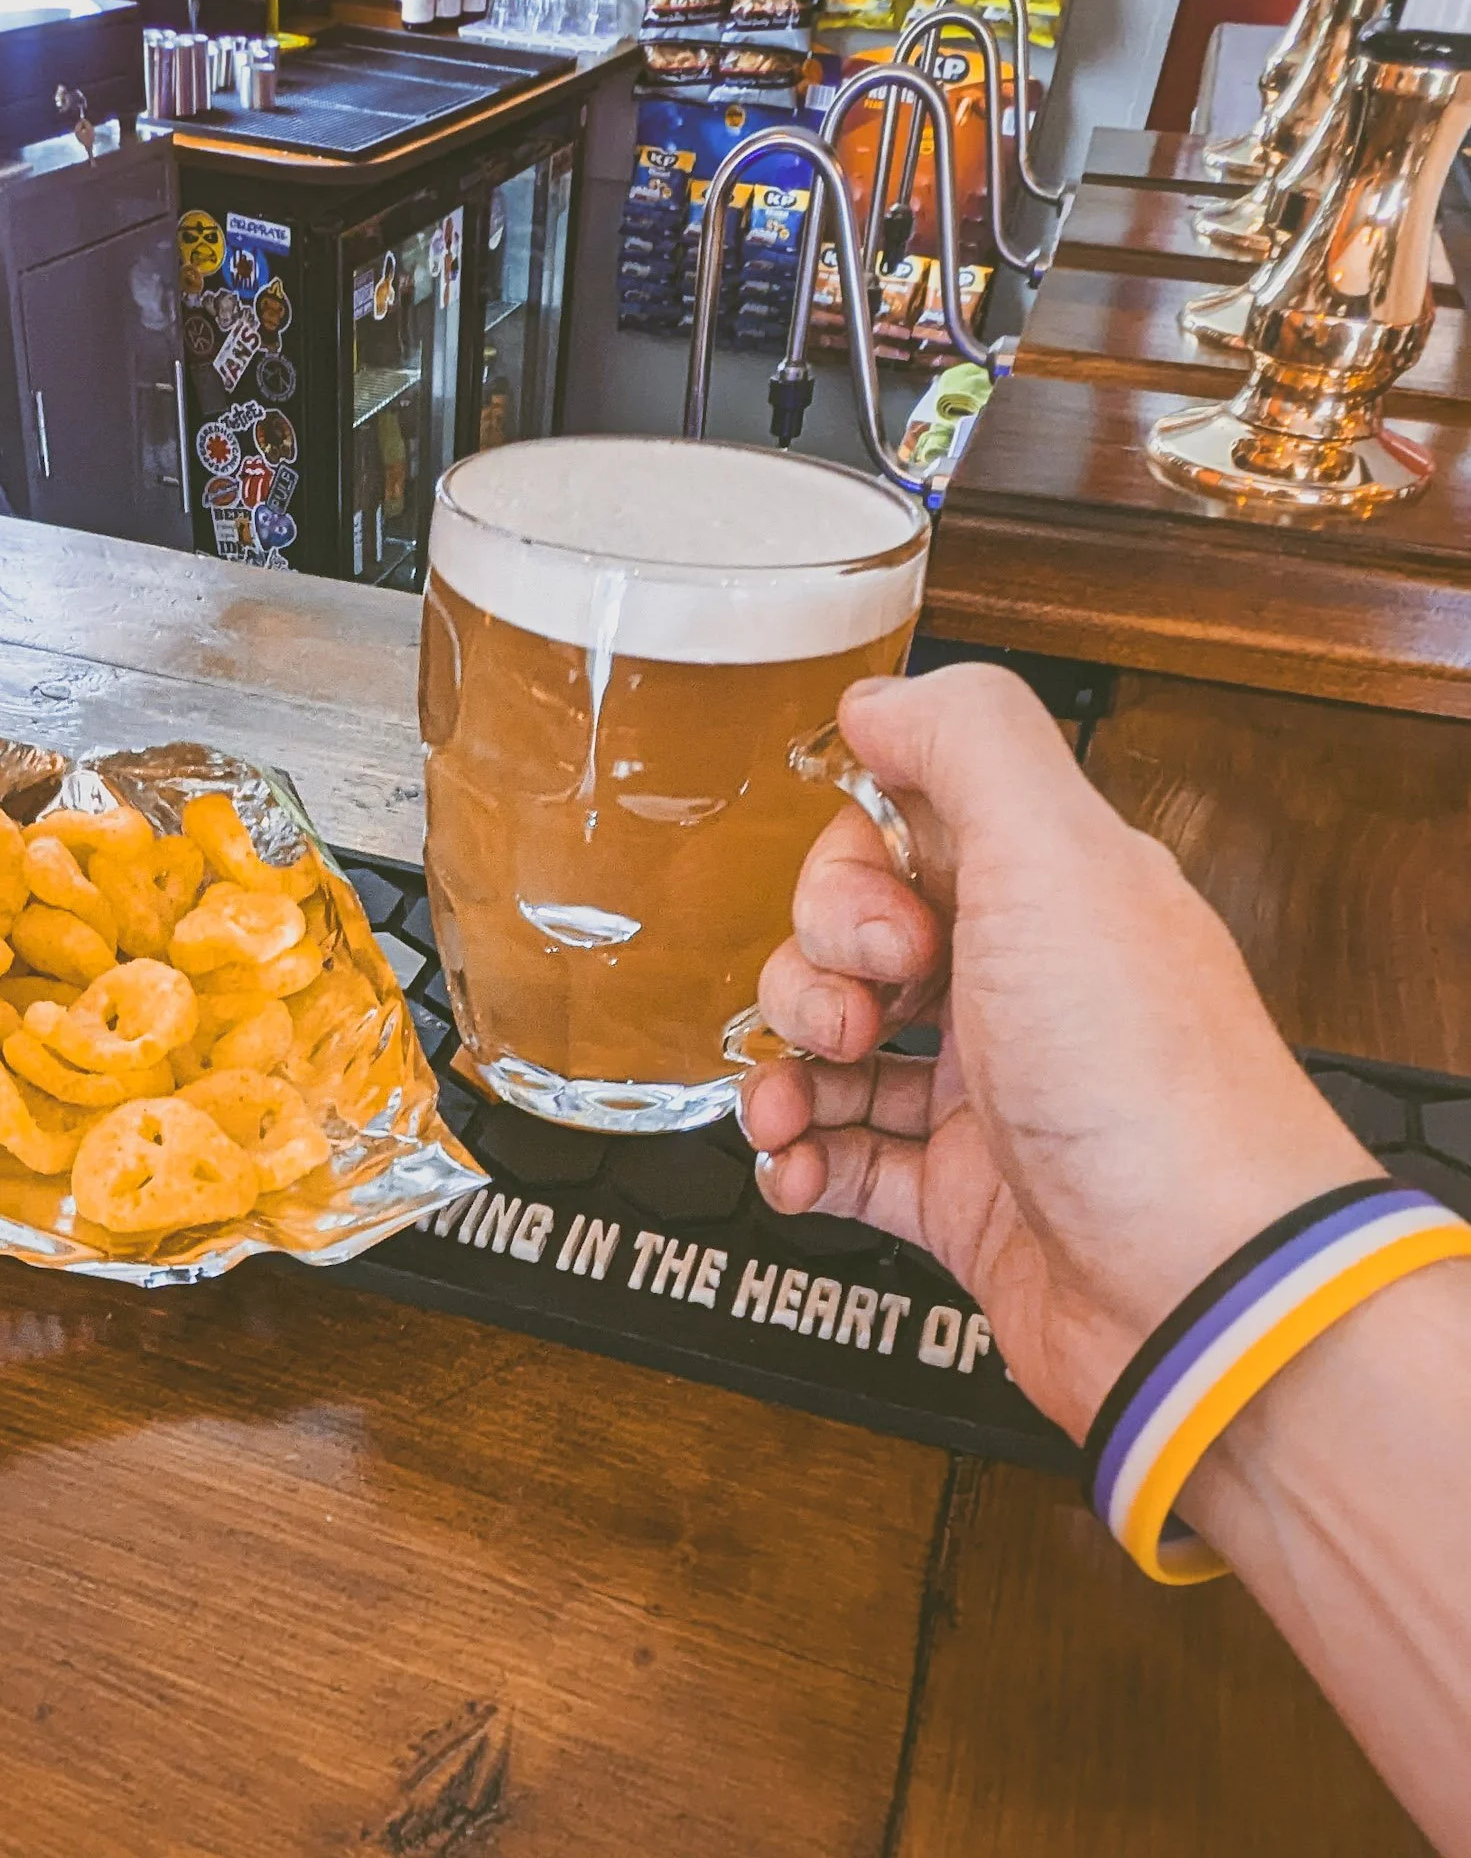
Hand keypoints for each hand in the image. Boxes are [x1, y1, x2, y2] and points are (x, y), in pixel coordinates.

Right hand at [741, 665, 1378, 1440]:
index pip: (906, 831)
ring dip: (787, 1066)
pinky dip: (800, 1159)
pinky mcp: (964, 1199)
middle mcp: (1023, 986)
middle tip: (865, 1015)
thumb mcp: (1058, 860)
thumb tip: (879, 696)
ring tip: (796, 1103)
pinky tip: (794, 1166)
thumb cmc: (1148, 1087)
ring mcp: (991, 1097)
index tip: (886, 924)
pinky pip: (846, 1160)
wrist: (1200, 1291)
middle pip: (853, 942)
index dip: (856, 869)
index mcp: (1052, 893)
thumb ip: (969, 743)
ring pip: (838, 1048)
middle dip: (812, 972)